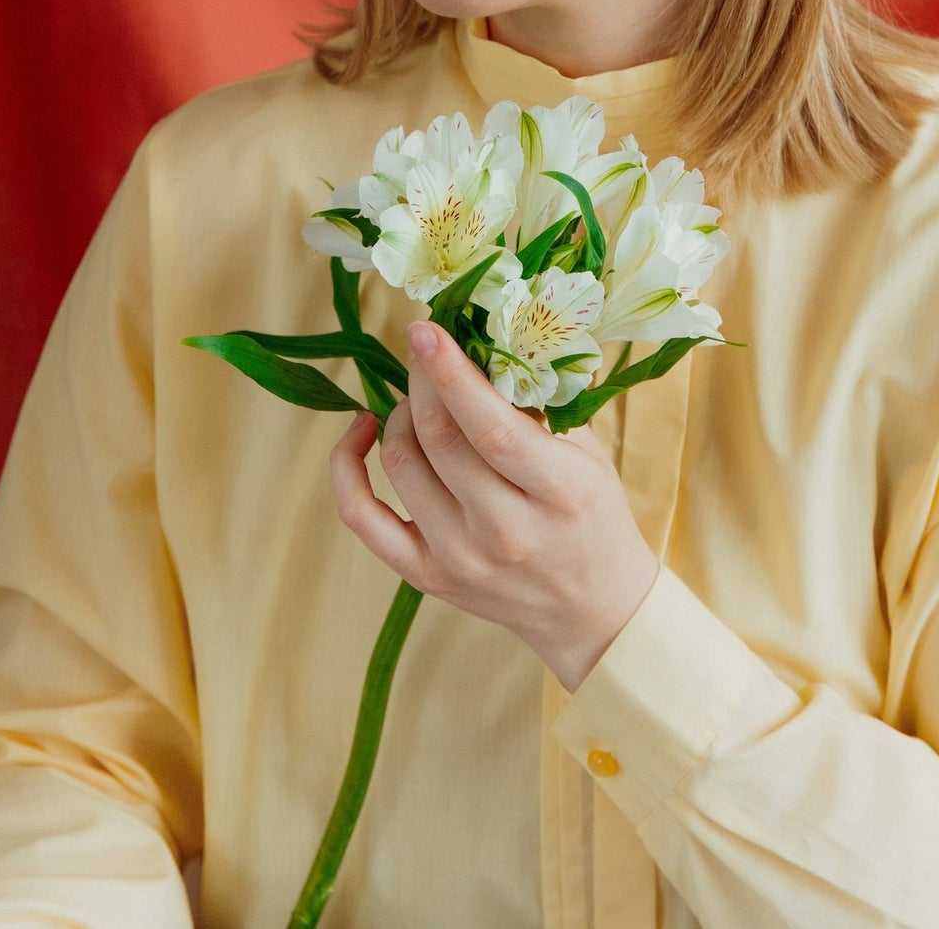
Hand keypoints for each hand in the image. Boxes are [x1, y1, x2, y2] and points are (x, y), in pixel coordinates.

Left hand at [329, 320, 660, 691]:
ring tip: (421, 400)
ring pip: (401, 462)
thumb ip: (537, 403)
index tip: (425, 329)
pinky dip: (346, 465)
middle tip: (424, 349)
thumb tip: (479, 341)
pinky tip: (362, 428)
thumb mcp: (585, 453)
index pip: (491, 428)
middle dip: (422, 379)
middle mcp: (504, 532)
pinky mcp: (426, 576)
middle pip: (439, 438)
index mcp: (558, 493)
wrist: (591, 610)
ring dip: (401, 412)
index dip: (451, 374)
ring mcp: (459, 558)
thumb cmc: (592, 515)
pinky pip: (361, 515)